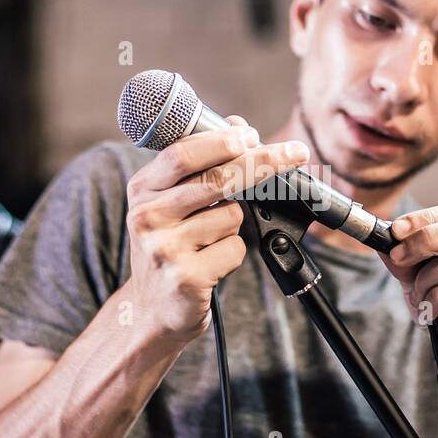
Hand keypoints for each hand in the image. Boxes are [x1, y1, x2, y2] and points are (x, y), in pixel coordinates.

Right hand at [123, 116, 309, 342]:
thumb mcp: (171, 203)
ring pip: (232, 216)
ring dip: (235, 225)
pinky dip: (233, 254)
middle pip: (216, 179)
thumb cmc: (170, 247)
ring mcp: (164, 248)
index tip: (253, 135)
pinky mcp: (185, 277)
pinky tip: (211, 264)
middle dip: (262, 163)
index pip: (184, 154)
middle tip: (295, 154)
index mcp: (143, 188)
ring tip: (209, 241)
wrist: (152, 309)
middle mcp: (147, 216)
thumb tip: (239, 127)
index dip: (222, 141)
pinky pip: (235, 249)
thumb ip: (201, 166)